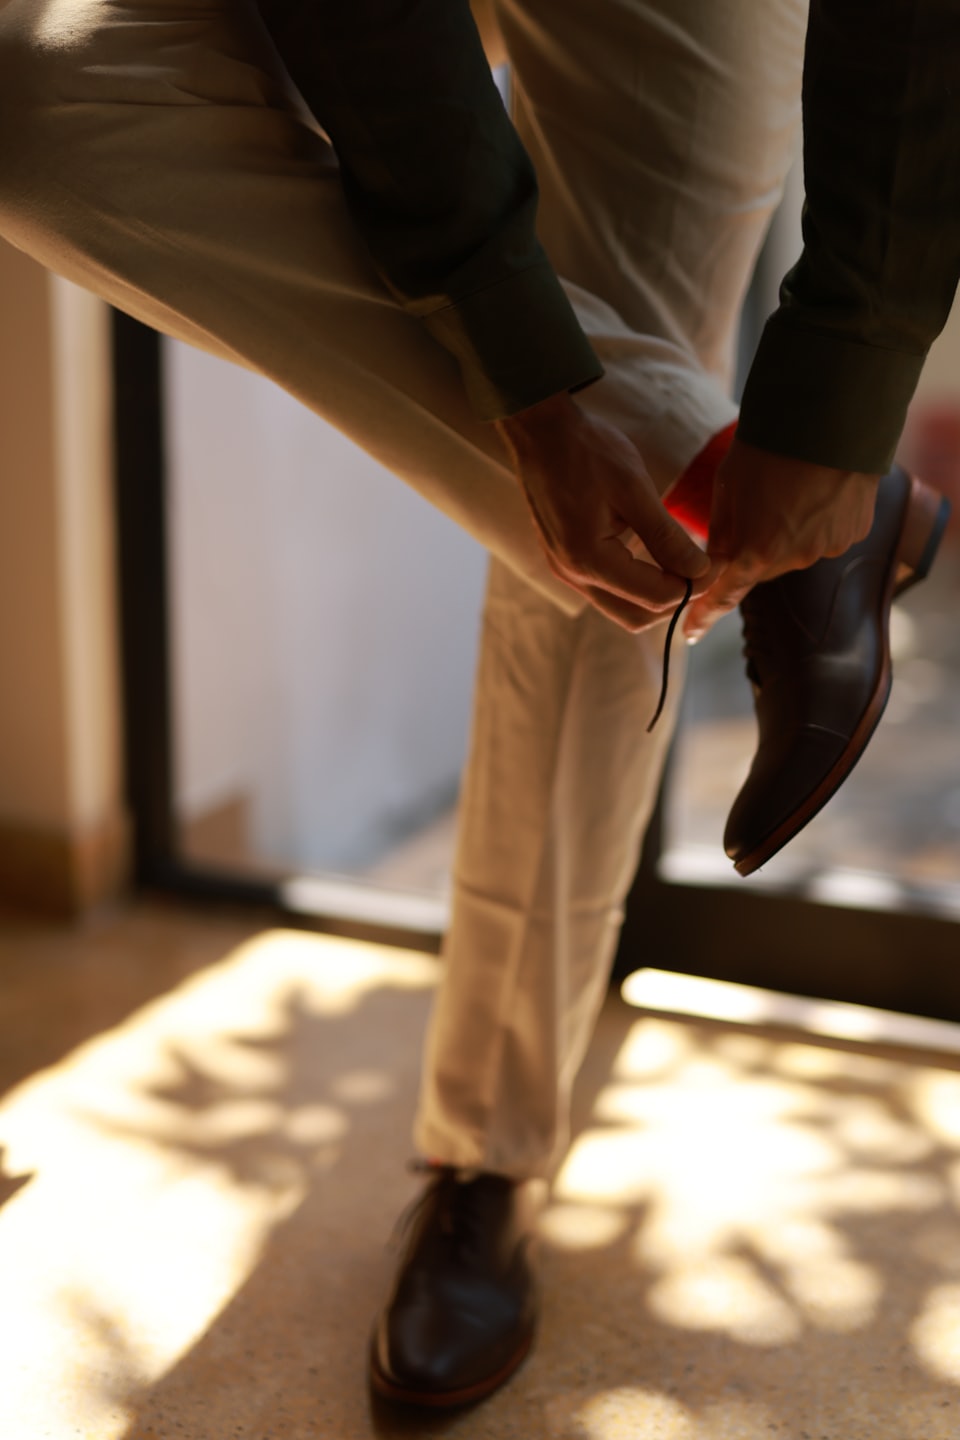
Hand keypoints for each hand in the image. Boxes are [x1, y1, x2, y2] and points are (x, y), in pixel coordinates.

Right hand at [497, 392, 711, 631]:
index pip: (655, 596)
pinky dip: (638, 581)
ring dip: (657, 593)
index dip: (694, 584)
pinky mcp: (566, 559)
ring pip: (622, 607)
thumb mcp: (634, 489)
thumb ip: (666, 537)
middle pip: (637, 617)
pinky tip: (658, 555)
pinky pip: (608, 588)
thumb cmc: (587, 450)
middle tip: (705, 569)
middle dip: (676, 599)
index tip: (719, 560)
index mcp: (589, 560)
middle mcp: (573, 574)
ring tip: (687, 564)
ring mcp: (566, 569)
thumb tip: (700, 571)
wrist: (539, 430)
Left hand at [683, 436, 880, 640]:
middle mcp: (794, 559)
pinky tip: (813, 490)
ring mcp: (828, 547)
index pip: (725, 595)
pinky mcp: (853, 533)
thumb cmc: (768, 445)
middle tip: (751, 509)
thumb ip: (721, 530)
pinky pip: (824, 537)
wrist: (830, 415)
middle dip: (750, 550)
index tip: (691, 632)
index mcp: (755, 550)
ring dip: (784, 533)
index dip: (706, 613)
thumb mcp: (727, 485)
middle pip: (761, 569)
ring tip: (786, 491)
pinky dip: (814, 522)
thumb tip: (715, 558)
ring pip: (793, 553)